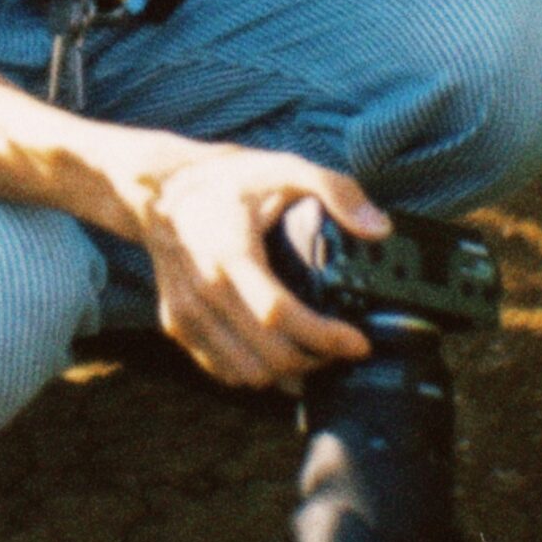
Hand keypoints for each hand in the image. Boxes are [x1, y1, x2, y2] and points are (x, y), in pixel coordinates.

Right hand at [133, 142, 391, 390]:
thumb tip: (381, 229)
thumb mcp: (284, 168)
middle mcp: (202, 290)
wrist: (160, 188)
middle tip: (342, 349)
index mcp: (229, 253)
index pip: (278, 315)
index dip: (324, 337)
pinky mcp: (176, 324)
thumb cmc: (228, 179)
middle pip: (267, 355)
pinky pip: (221, 370)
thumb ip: (335, 190)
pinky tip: (278, 354)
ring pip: (245, 373)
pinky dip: (255, 372)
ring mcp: (185, 312)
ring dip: (287, 374)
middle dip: (315, 361)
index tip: (358, 343)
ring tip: (314, 354)